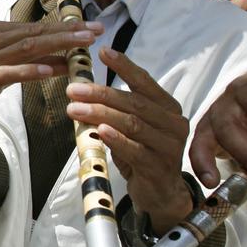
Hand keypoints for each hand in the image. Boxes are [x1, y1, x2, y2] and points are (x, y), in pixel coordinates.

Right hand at [0, 20, 98, 119]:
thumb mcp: (11, 65)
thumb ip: (36, 60)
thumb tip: (68, 59)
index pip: (36, 26)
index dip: (65, 26)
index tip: (92, 26)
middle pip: (34, 33)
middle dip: (67, 32)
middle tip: (95, 32)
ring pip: (26, 48)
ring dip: (56, 46)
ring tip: (80, 46)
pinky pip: (9, 73)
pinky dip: (30, 70)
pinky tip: (50, 70)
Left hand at [66, 47, 191, 231]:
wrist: (159, 194)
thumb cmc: (142, 156)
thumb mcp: (130, 130)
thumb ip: (115, 112)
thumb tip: (83, 93)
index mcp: (167, 108)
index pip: (145, 82)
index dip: (124, 66)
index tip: (103, 52)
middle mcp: (173, 123)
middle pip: (135, 103)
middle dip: (101, 94)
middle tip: (73, 89)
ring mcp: (169, 145)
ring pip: (133, 124)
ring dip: (101, 114)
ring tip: (74, 109)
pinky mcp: (159, 167)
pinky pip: (136, 150)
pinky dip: (117, 139)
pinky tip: (99, 131)